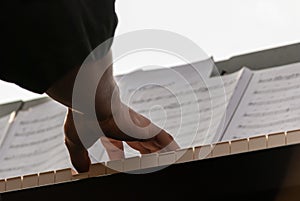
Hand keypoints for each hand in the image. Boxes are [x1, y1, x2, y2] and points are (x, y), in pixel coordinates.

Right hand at [47, 51, 178, 172]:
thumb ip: (79, 156)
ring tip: (168, 161)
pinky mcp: (146, 128)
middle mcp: (127, 127)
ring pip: (154, 141)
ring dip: (161, 152)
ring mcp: (137, 127)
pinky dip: (171, 147)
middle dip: (145, 154)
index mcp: (110, 129)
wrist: (91, 100)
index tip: (119, 161)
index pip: (118, 142)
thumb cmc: (83, 115)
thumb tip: (79, 170)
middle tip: (150, 164)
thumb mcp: (78, 141)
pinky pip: (164, 139)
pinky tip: (177, 154)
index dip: (118, 153)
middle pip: (141, 143)